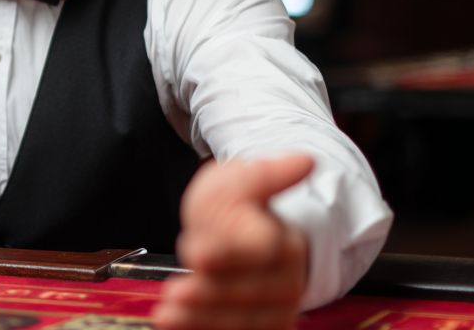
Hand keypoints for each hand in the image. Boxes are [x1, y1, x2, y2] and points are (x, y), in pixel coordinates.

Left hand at [153, 155, 313, 329]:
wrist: (235, 232)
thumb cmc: (234, 208)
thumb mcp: (239, 182)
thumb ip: (263, 176)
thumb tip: (305, 160)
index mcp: (285, 240)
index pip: (265, 250)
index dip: (234, 253)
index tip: (201, 255)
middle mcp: (286, 279)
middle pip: (250, 291)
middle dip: (211, 293)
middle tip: (177, 292)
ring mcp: (273, 308)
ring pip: (241, 320)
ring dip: (203, 319)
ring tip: (168, 314)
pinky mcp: (258, 326)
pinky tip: (173, 326)